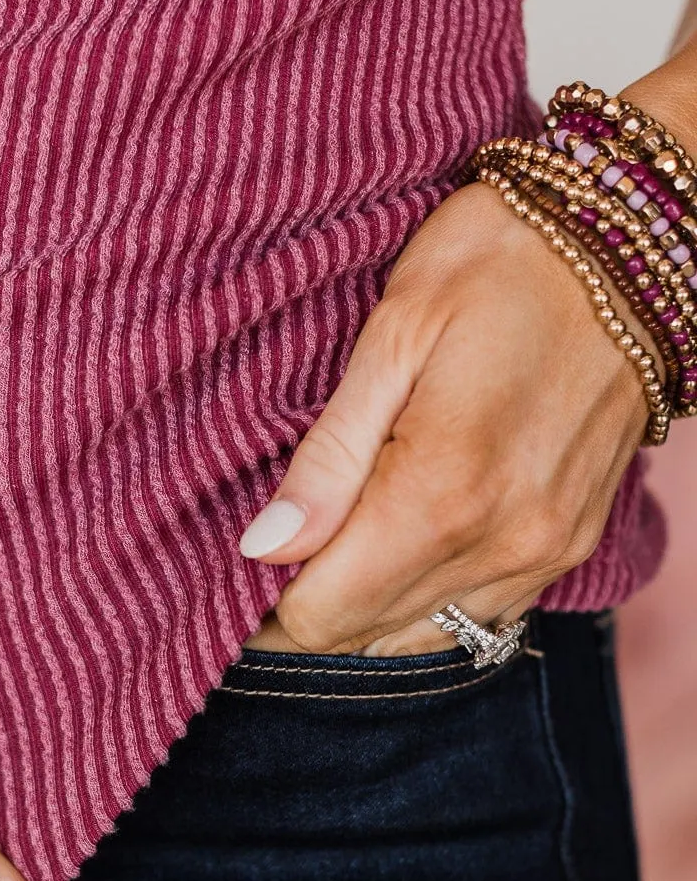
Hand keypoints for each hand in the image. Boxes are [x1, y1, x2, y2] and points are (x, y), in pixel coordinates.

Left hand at [239, 179, 648, 654]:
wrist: (627, 243)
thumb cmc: (497, 263)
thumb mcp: (391, 337)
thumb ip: (329, 458)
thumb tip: (263, 548)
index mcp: (441, 494)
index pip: (323, 615)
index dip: (270, 600)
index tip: (253, 557)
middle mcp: (501, 544)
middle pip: (367, 635)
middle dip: (313, 602)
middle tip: (288, 539)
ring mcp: (545, 551)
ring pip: (424, 638)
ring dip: (370, 606)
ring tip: (343, 537)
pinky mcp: (572, 544)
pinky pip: (482, 615)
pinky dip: (430, 597)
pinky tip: (406, 542)